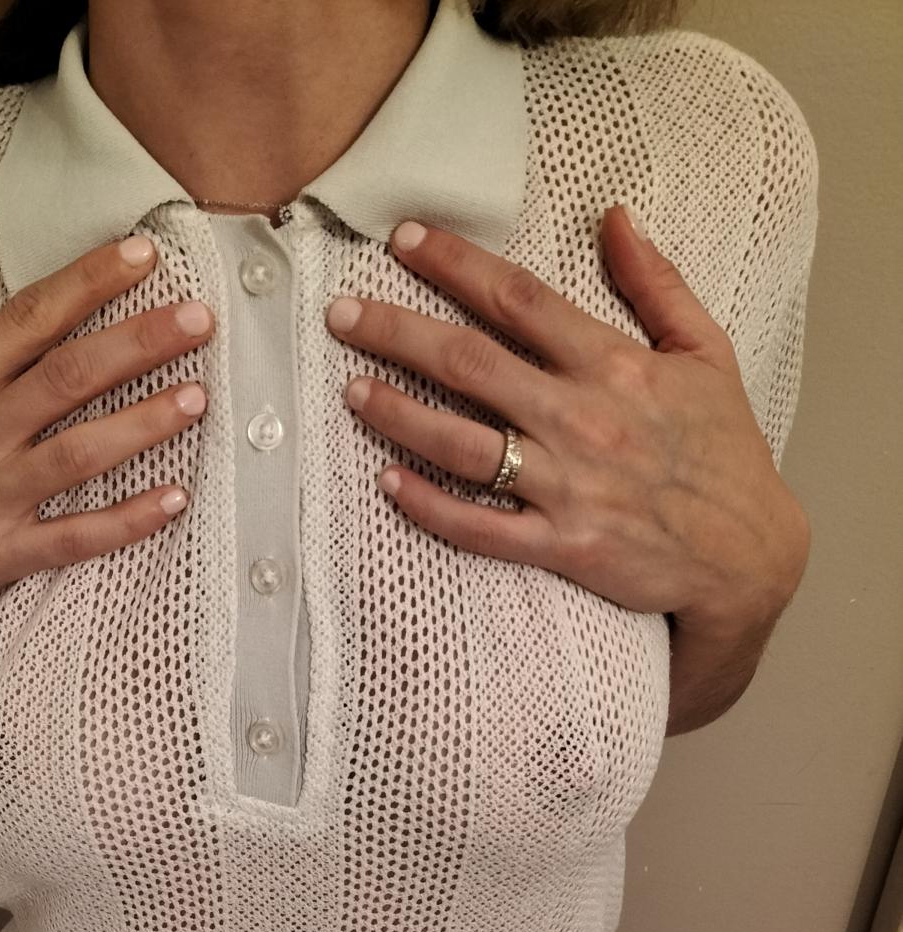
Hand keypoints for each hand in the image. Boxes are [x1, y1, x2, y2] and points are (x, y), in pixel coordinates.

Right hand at [0, 231, 214, 642]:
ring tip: (197, 397)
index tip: (141, 256)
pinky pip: (74, 538)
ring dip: (142, 424)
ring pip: (77, 454)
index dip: (87, 283)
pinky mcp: (2, 555)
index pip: (26, 320)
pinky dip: (126, 521)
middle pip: (65, 378)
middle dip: (137, 343)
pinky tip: (174, 498)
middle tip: (197, 320)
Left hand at [324, 208, 810, 637]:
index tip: (404, 239)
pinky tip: (388, 482)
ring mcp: (570, 486)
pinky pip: (481, 527)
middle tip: (342, 314)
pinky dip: (431, 506)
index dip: (455, 264)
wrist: (750, 554)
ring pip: (464, 443)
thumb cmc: (727, 451)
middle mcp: (583, 418)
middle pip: (470, 362)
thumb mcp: (708, 352)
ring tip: (350, 390)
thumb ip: (657, 282)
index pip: (518, 298)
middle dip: (398, 331)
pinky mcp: (564, 546)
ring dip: (398, 413)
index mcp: (615, 363)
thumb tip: (615, 217)